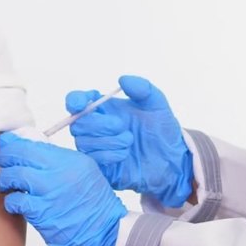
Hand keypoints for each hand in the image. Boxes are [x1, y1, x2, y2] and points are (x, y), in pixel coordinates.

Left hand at [0, 134, 127, 245]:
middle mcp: (59, 173)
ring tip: (5, 183)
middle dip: (5, 156)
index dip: (15, 143)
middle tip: (1, 161)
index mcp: (69, 160)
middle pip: (20, 155)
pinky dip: (10, 201)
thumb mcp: (84, 171)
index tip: (7, 143)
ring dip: (4, 179)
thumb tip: (32, 150)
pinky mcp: (41, 213)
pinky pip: (15, 201)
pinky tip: (14, 203)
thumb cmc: (94, 203)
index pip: (34, 143)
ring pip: (13, 175)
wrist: (105, 231)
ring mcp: (49, 193)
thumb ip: (60, 160)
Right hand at [66, 75, 193, 207]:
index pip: (78, 100)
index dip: (74, 100)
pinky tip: (125, 154)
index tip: (80, 104)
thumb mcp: (157, 104)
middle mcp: (96, 127)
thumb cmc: (161, 129)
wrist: (170, 158)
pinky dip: (110, 155)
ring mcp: (97, 147)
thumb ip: (143, 89)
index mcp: (104, 108)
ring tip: (129, 141)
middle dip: (99, 124)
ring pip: (83, 143)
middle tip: (122, 126)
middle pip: (78, 124)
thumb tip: (123, 80)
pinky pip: (93, 160)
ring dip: (108, 141)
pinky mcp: (101, 166)